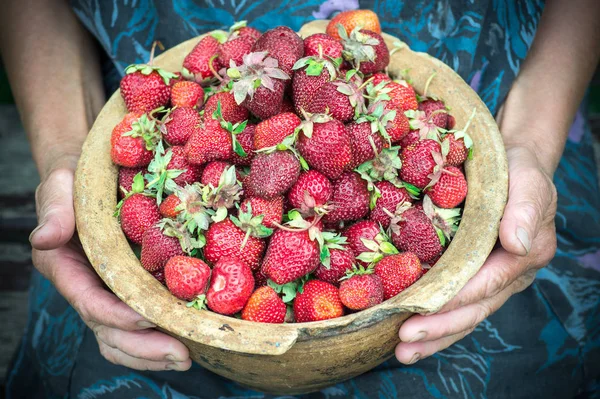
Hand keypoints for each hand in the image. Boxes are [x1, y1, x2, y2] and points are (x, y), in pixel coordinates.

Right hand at [30, 167, 191, 370]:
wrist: (87, 176)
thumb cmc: (74, 179)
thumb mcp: (60, 185)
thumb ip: (54, 210)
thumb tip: (44, 238)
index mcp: (65, 267)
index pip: (90, 302)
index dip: (118, 315)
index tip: (148, 319)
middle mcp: (85, 287)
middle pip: (109, 331)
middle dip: (143, 347)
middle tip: (181, 354)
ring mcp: (105, 292)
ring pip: (122, 337)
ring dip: (152, 352)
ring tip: (186, 356)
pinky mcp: (124, 289)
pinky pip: (136, 324)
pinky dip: (156, 337)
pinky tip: (185, 339)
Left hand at [395, 145, 557, 363]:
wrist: (514, 164)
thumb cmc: (519, 170)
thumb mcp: (528, 180)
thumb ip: (524, 210)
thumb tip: (517, 244)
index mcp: (524, 255)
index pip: (485, 285)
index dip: (454, 301)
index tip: (421, 315)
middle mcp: (509, 274)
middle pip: (473, 309)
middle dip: (438, 328)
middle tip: (404, 342)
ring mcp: (492, 278)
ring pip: (464, 314)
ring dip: (434, 335)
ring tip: (401, 353)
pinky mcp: (474, 274)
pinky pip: (456, 302)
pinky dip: (433, 319)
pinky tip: (406, 332)